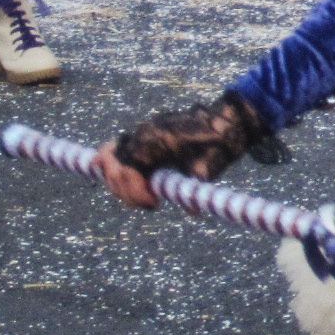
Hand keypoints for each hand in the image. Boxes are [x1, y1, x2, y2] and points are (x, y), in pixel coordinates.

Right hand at [101, 93, 267, 208]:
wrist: (224, 121)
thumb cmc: (216, 143)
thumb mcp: (207, 167)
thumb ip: (194, 189)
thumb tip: (193, 213)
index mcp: (154, 140)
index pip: (125, 172)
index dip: (134, 193)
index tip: (156, 204)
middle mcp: (141, 134)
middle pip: (113, 169)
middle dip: (126, 192)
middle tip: (151, 204)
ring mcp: (140, 133)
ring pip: (110, 160)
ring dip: (121, 183)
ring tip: (144, 196)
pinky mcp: (142, 136)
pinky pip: (118, 152)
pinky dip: (119, 169)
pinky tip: (136, 183)